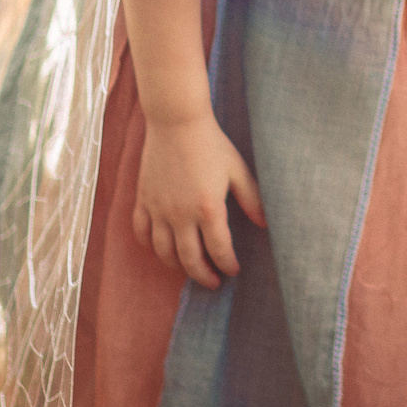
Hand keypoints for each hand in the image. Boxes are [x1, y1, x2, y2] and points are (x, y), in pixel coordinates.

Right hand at [133, 113, 265, 289]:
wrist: (177, 123)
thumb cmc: (212, 144)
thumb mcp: (237, 170)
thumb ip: (251, 199)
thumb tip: (265, 224)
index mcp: (208, 208)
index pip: (219, 249)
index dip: (227, 265)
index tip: (234, 271)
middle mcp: (181, 215)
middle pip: (190, 259)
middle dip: (203, 276)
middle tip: (213, 283)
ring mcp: (159, 209)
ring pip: (164, 252)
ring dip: (178, 266)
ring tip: (190, 269)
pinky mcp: (143, 200)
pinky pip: (142, 232)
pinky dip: (151, 246)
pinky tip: (162, 249)